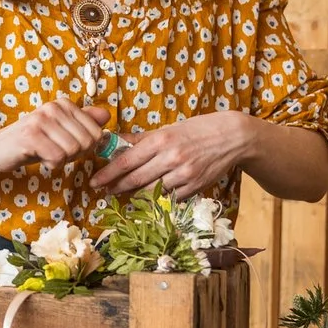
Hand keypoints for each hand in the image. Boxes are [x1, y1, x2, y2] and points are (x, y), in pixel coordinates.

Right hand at [0, 100, 111, 170]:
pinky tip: (39, 158)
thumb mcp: (60, 130)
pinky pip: (57, 157)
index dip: (86, 148)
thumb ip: (83, 121)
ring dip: (61, 160)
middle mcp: (53, 108)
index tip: (68, 147)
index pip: (96, 133)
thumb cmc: (32, 141)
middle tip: (56, 152)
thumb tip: (106, 114)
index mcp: (63, 104)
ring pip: (73, 150)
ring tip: (45, 153)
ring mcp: (41, 120)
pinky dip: (51, 164)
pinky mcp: (31, 136)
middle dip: (75, 155)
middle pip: (86, 142)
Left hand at [91, 111, 258, 198]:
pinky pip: (169, 198)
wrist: (232, 137)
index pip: (127, 160)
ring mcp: (183, 175)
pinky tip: (151, 195)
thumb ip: (141, 139)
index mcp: (161, 140)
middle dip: (116, 187)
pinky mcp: (194, 187)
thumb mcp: (168, 129)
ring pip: (150, 191)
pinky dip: (158, 197)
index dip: (108, 173)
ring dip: (135, 194)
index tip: (95, 181)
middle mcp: (171, 158)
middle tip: (103, 191)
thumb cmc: (197, 130)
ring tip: (124, 193)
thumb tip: (114, 141)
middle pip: (135, 179)